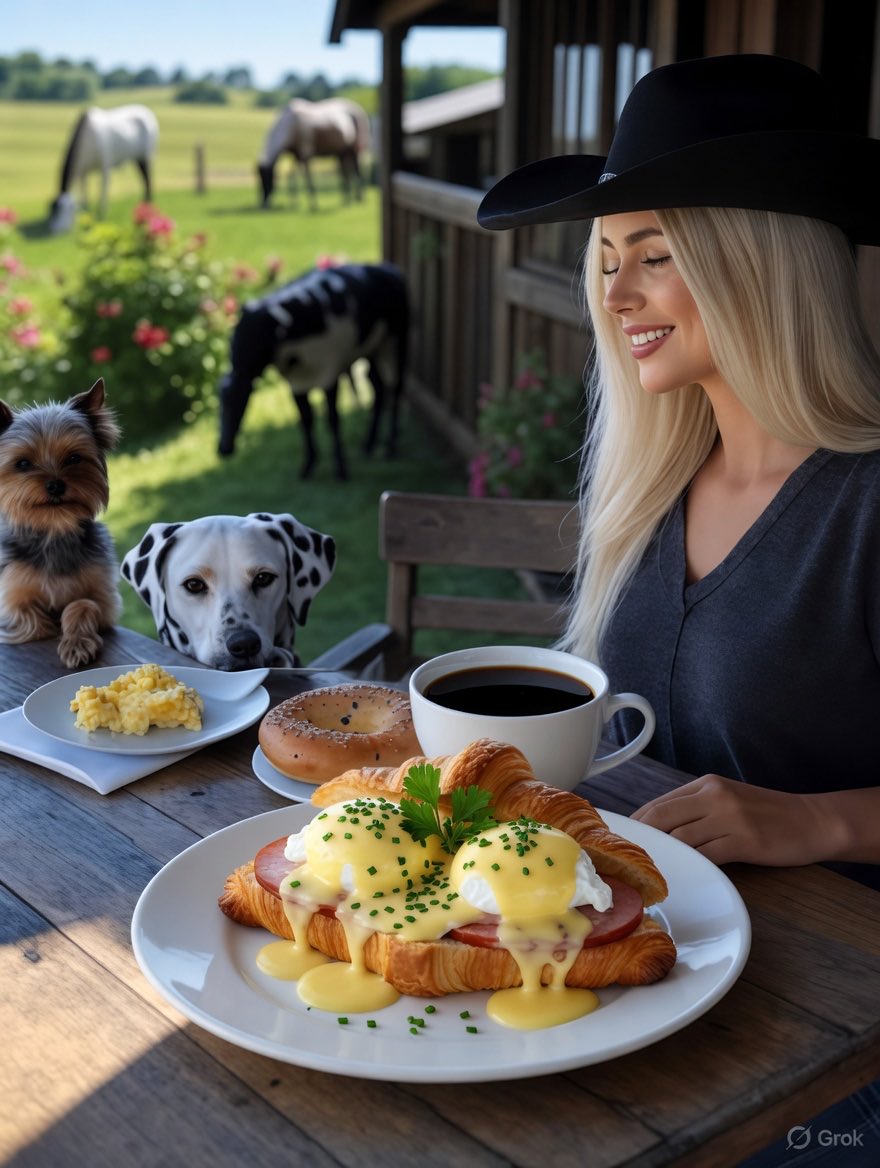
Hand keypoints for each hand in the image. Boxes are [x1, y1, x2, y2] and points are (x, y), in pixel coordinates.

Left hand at [630, 774, 829, 866]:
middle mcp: (714, 795)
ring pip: (680, 838)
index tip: (619, 843)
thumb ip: (696, 808)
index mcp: (706, 784)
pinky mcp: (744, 840)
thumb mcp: (728, 799)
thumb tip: (657, 829)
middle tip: (622, 862)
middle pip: (661, 818)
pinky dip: (688, 867)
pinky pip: (705, 855)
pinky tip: (679, 877)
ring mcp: (729, 817)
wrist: (812, 821)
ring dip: (661, 857)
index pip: (658, 804)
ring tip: (645, 875)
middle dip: (639, 841)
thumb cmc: (767, 814)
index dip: (635, 825)